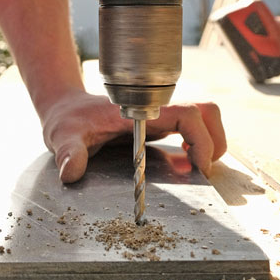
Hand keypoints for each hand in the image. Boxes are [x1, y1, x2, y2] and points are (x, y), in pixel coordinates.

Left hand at [40, 91, 226, 182]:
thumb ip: (69, 152)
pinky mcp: (162, 123)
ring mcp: (162, 114)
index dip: (201, 138)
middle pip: (206, 111)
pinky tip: (188, 161)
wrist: (66, 109)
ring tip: (196, 166)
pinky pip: (194, 128)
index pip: (187, 112)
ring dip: (210, 141)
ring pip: (205, 118)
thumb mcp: (64, 136)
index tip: (198, 165)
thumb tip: (70, 171)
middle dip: (214, 140)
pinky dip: (200, 144)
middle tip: (202, 169)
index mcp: (140, 108)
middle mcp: (156, 108)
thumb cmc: (68, 120)